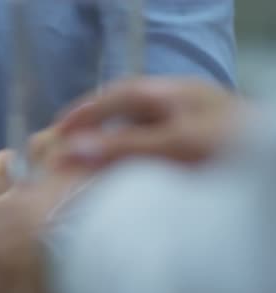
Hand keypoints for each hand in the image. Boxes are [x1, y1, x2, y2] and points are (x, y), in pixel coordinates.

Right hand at [51, 78, 238, 170]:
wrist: (270, 171)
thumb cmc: (232, 150)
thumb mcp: (177, 144)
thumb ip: (124, 148)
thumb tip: (70, 149)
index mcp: (174, 94)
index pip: (118, 95)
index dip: (85, 111)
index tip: (56, 130)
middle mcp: (178, 108)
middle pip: (124, 114)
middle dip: (92, 130)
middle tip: (64, 150)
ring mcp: (186, 131)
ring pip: (136, 135)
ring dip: (109, 149)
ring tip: (85, 167)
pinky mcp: (191, 156)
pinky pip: (150, 155)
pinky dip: (128, 165)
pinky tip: (120, 180)